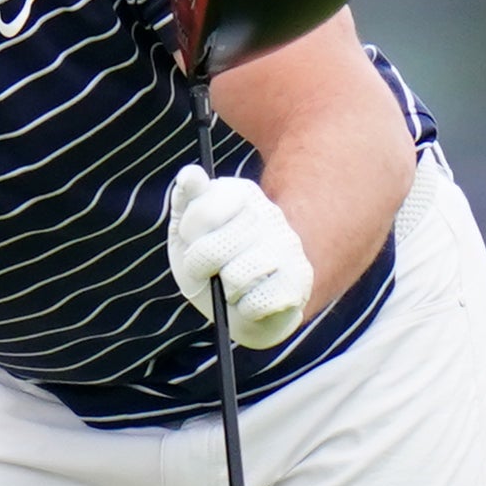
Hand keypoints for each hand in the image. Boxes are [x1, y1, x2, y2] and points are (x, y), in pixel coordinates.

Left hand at [166, 164, 313, 349]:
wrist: (245, 308)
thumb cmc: (211, 264)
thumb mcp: (186, 231)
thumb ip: (186, 200)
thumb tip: (190, 174)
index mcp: (240, 193)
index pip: (203, 210)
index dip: (189, 232)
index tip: (193, 238)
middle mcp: (269, 214)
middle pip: (211, 249)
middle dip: (200, 267)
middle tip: (208, 269)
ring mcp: (288, 246)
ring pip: (235, 277)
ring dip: (226, 291)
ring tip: (233, 286)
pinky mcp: (299, 279)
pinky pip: (257, 303)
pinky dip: (246, 310)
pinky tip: (253, 301)